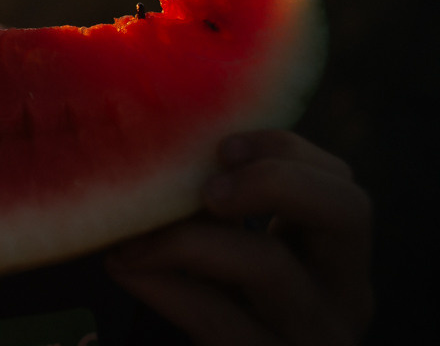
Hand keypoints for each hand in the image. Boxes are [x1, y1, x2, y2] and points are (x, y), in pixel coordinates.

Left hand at [106, 129, 372, 345]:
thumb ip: (220, 208)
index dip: (285, 151)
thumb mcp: (235, 258)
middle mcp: (346, 297)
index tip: (222, 147)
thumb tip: (161, 146)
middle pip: (348, 210)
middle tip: (207, 190)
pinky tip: (123, 267)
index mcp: (340, 257)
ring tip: (132, 236)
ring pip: (271, 267)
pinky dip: (165, 286)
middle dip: (275, 179)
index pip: (341, 182)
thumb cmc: (222, 310)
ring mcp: (315, 338)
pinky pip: (219, 319)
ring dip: (190, 237)